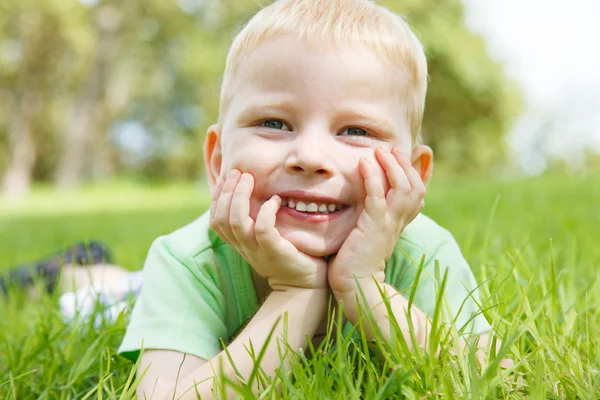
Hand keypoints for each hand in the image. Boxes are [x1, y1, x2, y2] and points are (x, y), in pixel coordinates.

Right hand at [210, 169, 327, 290]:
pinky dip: (266, 212)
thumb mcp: (268, 238)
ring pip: (237, 222)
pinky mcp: (276, 252)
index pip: (216, 220)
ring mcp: (258, 251)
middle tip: (239, 173)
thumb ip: (258, 220)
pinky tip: (275, 201)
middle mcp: (245, 247)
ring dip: (240, 197)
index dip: (217, 198)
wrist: (306, 286)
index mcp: (240, 243)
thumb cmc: (291, 255)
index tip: (227, 178)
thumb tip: (254, 193)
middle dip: (227, 191)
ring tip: (250, 179)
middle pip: (222, 219)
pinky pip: (263, 230)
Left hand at [328, 147, 425, 293]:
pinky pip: (378, 198)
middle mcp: (398, 222)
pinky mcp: (373, 228)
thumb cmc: (356, 258)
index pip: (417, 192)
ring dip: (391, 166)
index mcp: (399, 223)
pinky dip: (373, 178)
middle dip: (403, 164)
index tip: (398, 155)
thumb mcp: (368, 231)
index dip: (412, 171)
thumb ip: (372, 212)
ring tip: (380, 150)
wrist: (354, 285)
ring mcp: (388, 225)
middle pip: (415, 187)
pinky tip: (364, 164)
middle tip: (390, 148)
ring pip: (402, 189)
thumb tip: (370, 195)